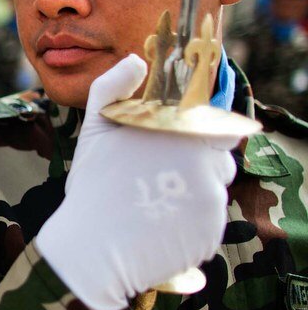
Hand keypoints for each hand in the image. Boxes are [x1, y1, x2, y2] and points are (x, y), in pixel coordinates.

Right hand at [35, 55, 238, 309]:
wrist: (92, 250)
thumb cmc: (92, 188)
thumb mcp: (95, 128)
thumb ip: (112, 87)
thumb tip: (135, 59)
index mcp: (180, 133)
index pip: (219, 126)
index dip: (202, 134)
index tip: (178, 147)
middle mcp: (203, 163)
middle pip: (218, 161)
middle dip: (194, 167)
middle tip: (155, 181)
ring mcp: (210, 200)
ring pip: (213, 191)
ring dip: (192, 195)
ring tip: (154, 205)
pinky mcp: (211, 232)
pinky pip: (210, 221)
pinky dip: (191, 223)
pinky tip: (159, 226)